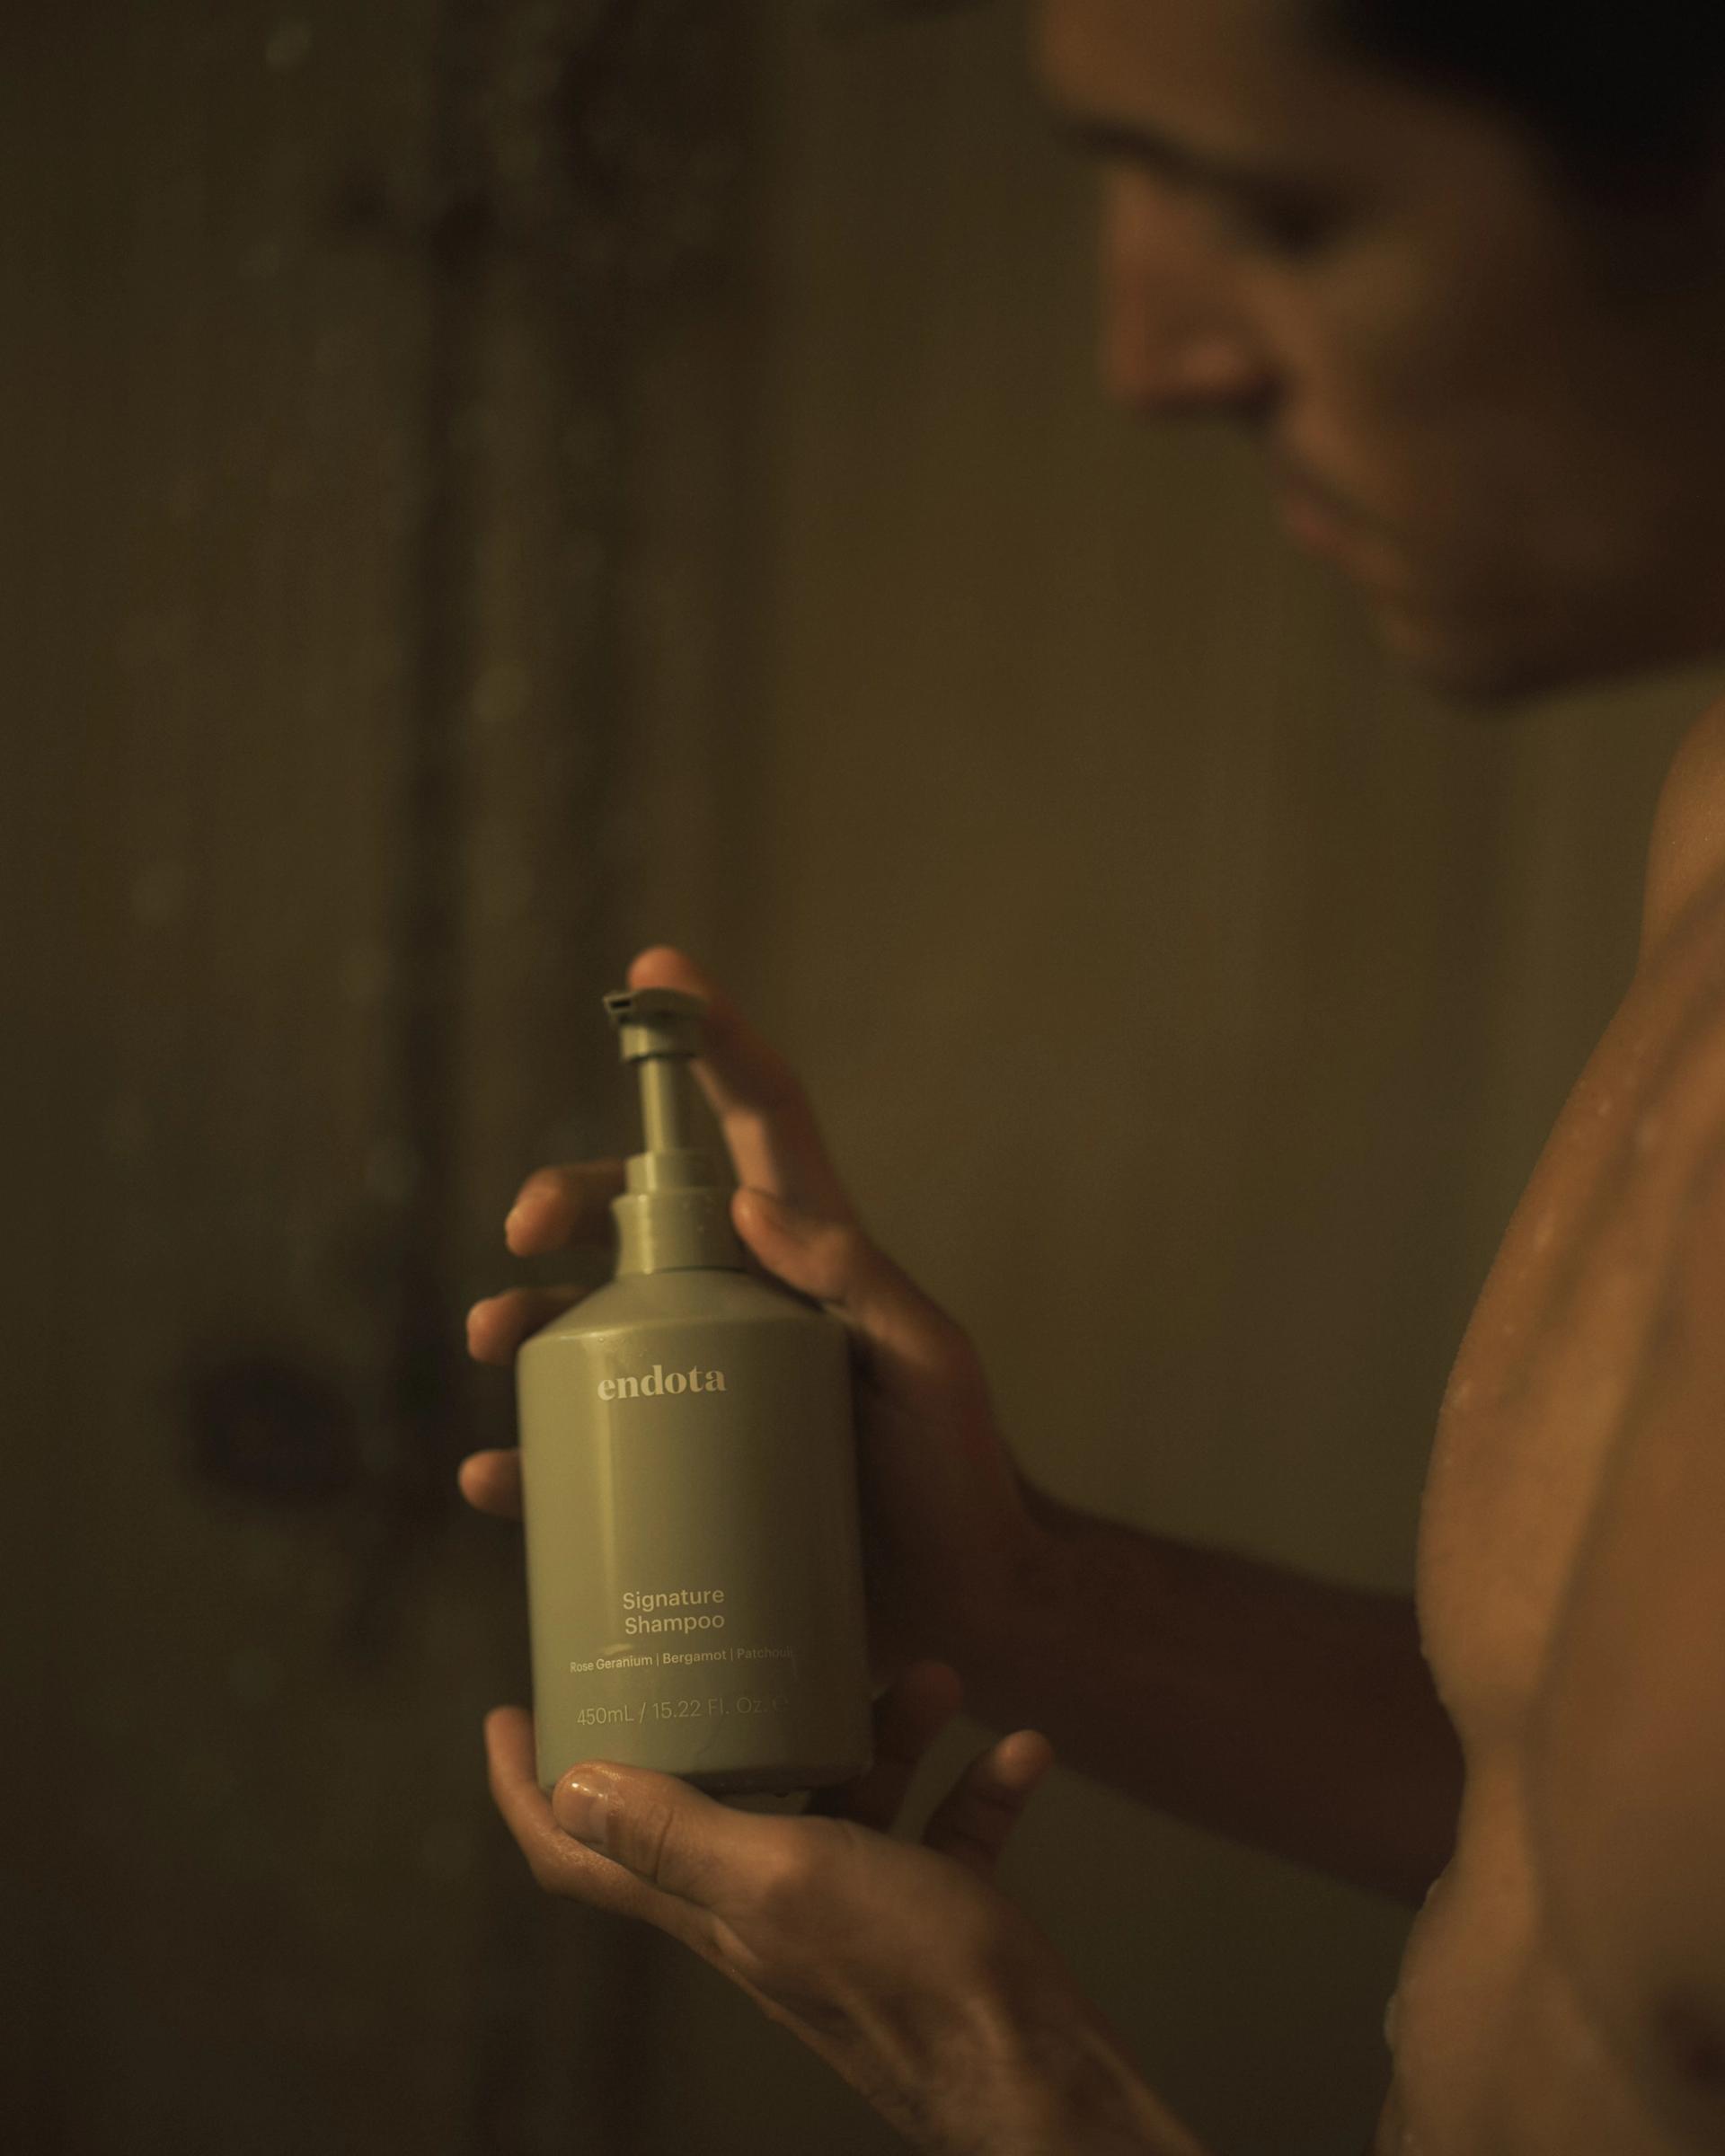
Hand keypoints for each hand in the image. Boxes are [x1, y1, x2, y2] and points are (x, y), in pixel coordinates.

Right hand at [461, 941, 1052, 1687]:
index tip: (656, 973)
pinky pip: (581, 1456)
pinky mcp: (676, 1480)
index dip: (710, 1041)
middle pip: (634, 1222)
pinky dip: (529, 1464)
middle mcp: (740, 1308)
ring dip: (524, 1318)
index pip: (757, 1124)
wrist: (960, 1608)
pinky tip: (495, 1480)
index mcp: (804, 1258)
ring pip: (586, 1327)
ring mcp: (700, 1390)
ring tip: (494, 1339)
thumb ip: (861, 1283)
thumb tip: (747, 1205)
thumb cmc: (957, 1473)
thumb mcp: (931, 1366)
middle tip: (525, 1233)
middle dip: (566, 1200)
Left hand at [483, 1660, 1206, 2155]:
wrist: (1034, 2070)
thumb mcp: (782, 1880)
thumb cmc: (908, 1976)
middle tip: (738, 1641)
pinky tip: (1018, 1747)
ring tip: (929, 1676)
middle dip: (733, 1715)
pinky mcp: (930, 1918)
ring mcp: (850, 1914)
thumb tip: (573, 1784)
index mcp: (709, 1903)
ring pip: (845, 1798)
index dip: (528, 1790)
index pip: (578, 1855)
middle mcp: (766, 1906)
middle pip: (717, 1802)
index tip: (510, 1713)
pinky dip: (973, 1786)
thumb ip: (680, 1836)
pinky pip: (942, 1831)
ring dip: (886, 1733)